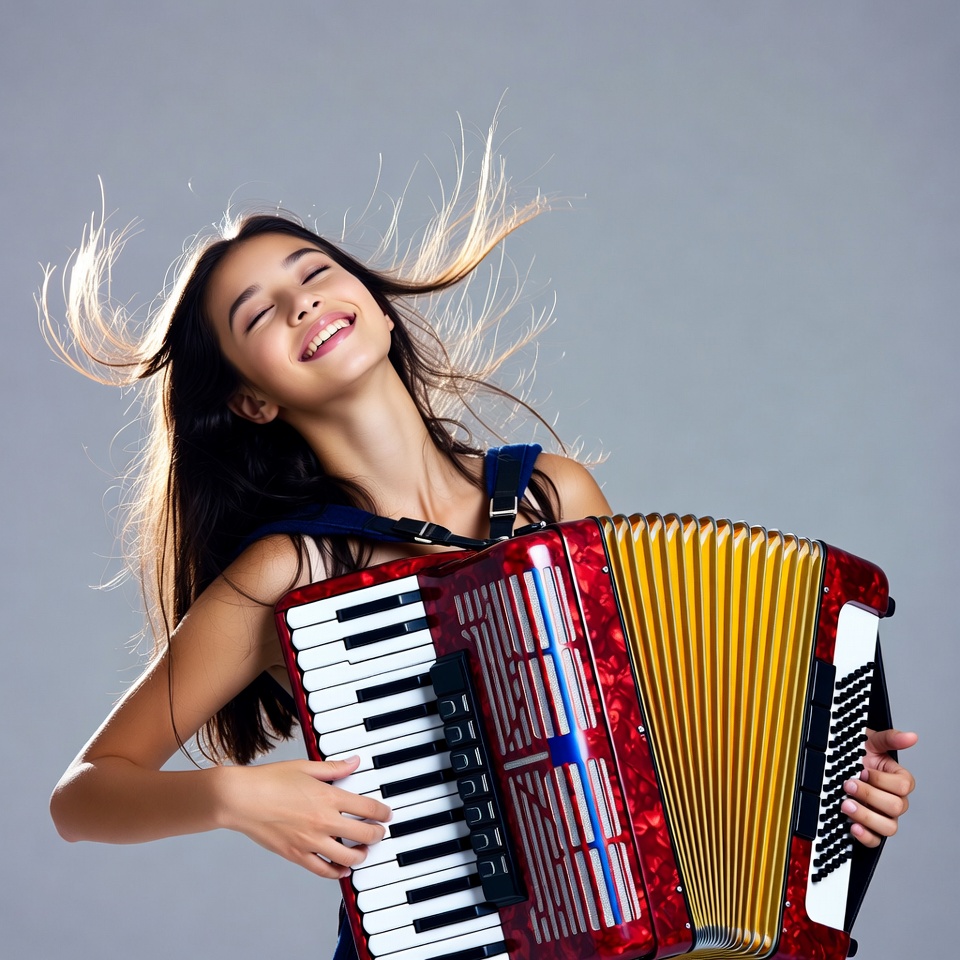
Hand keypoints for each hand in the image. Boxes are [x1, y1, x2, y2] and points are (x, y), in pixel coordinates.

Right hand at [221, 756, 391, 878]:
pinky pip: (323, 870)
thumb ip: (334, 768)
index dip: (383, 813)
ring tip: (363, 850)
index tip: (387, 814)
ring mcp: (310, 841)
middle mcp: (323, 821)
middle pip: (364, 835)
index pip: (368, 808)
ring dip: (361, 855)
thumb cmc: (270, 780)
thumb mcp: (306, 767)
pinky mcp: (296, 855)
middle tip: (378, 831)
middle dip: (377, 834)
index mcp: (328, 797)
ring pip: (348, 857)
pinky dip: (337, 872)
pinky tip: (342, 868)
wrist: (241, 799)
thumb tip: (355, 762)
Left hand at [841, 728, 916, 847]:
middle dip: (869, 795)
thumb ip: (890, 739)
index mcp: (898, 780)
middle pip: (896, 807)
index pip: (903, 786)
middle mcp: (894, 800)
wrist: (835, 765)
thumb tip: (911, 736)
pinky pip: (875, 841)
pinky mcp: (870, 829)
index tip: (862, 770)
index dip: (881, 779)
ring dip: (866, 816)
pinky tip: (852, 826)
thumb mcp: (870, 742)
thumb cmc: (856, 754)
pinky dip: (865, 836)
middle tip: (848, 785)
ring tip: (845, 804)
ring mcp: (883, 816)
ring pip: (889, 827)